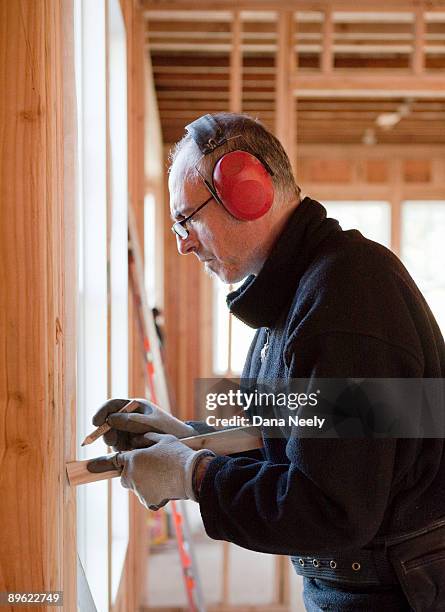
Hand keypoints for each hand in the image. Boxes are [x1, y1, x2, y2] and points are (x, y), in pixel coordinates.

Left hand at [87, 432, 214, 509]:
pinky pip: (147, 497)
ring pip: (137, 485)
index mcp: (132, 459)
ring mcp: (139, 490)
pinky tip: (167, 486)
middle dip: (134, 471)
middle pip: (126, 475)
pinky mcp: (147, 502)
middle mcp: (131, 476)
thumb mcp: (161, 439)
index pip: (114, 461)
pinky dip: (154, 493)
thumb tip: (134, 443)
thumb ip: (144, 440)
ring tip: (164, 476)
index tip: (88, 467)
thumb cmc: (177, 453)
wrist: (191, 474)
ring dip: (146, 482)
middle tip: (152, 466)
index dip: (100, 464)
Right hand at [92, 398, 195, 450]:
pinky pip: (119, 447)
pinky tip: (130, 452)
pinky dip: (121, 450)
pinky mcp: (131, 444)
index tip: (95, 422)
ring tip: (126, 447)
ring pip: (112, 436)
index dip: (102, 412)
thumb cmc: (169, 429)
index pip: (112, 406)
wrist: (183, 444)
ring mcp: (129, 431)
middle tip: (111, 441)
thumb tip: (110, 419)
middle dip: (107, 431)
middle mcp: (129, 418)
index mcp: (134, 407)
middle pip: (108, 422)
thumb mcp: (150, 423)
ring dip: (114, 442)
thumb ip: (130, 421)